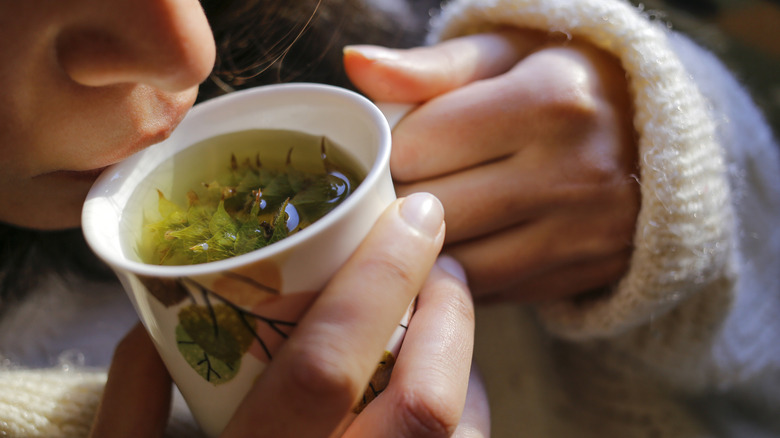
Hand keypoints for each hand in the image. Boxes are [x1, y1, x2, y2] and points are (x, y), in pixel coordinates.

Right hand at [90, 194, 488, 437]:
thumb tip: (152, 320)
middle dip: (451, 311)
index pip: (329, 363)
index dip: (381, 278)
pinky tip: (446, 391)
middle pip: (427, 402)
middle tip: (442, 259)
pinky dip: (467, 415)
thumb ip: (130, 402)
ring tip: (446, 318)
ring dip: (467, 363)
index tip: (415, 215)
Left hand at [345, 29, 639, 302]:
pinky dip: (461, 274)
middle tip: (394, 187)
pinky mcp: (585, 274)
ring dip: (422, 248)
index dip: (388, 150)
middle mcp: (573, 172)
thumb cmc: (565, 82)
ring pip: (456, 264)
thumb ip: (431, 65)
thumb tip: (356, 64)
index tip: (391, 148)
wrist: (661, 137)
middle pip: (431, 212)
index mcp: (550, 99)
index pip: (417, 146)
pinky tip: (461, 244)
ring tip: (420, 218)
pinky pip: (491, 292)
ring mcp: (584, 233)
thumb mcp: (507, 54)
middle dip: (396, 202)